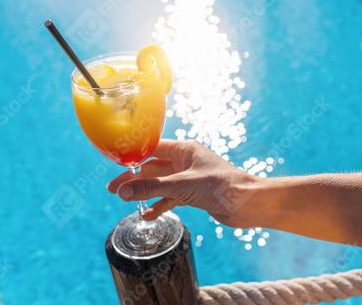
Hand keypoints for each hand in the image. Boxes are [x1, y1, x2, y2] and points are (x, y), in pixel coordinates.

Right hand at [108, 140, 263, 226]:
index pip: (152, 148)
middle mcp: (186, 161)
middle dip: (134, 178)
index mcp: (184, 150)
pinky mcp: (194, 194)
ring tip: (125, 200)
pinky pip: (171, 197)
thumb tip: (123, 192)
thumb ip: (151, 188)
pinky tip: (148, 214)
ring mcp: (190, 178)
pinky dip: (160, 204)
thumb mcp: (181, 186)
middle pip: (153, 168)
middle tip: (113, 189)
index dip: (133, 156)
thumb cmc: (221, 186)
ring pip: (161, 184)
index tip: (115, 165)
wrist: (247, 204)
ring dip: (145, 192)